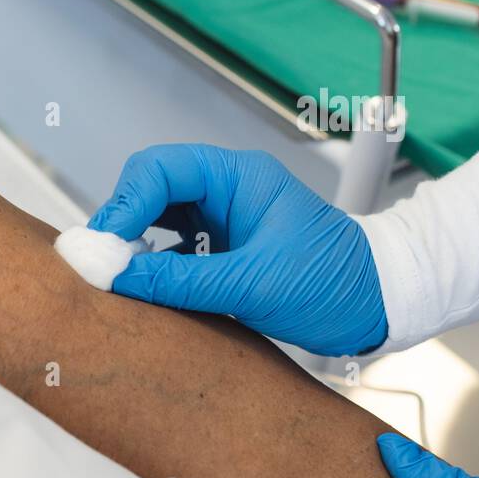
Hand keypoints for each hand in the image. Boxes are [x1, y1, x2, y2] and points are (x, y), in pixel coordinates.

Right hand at [87, 144, 386, 355]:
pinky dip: (148, 269)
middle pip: (147, 190)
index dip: (123, 204)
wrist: (377, 306)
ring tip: (116, 279)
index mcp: (237, 177)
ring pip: (152, 220)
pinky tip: (141, 292)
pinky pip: (168, 251)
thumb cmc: (336, 282)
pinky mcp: (217, 251)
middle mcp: (223, 191)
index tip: (104, 245)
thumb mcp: (252, 286)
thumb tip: (116, 275)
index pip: (158, 170)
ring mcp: (219, 220)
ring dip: (130, 247)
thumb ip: (179, 281)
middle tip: (101, 264)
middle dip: (119, 223)